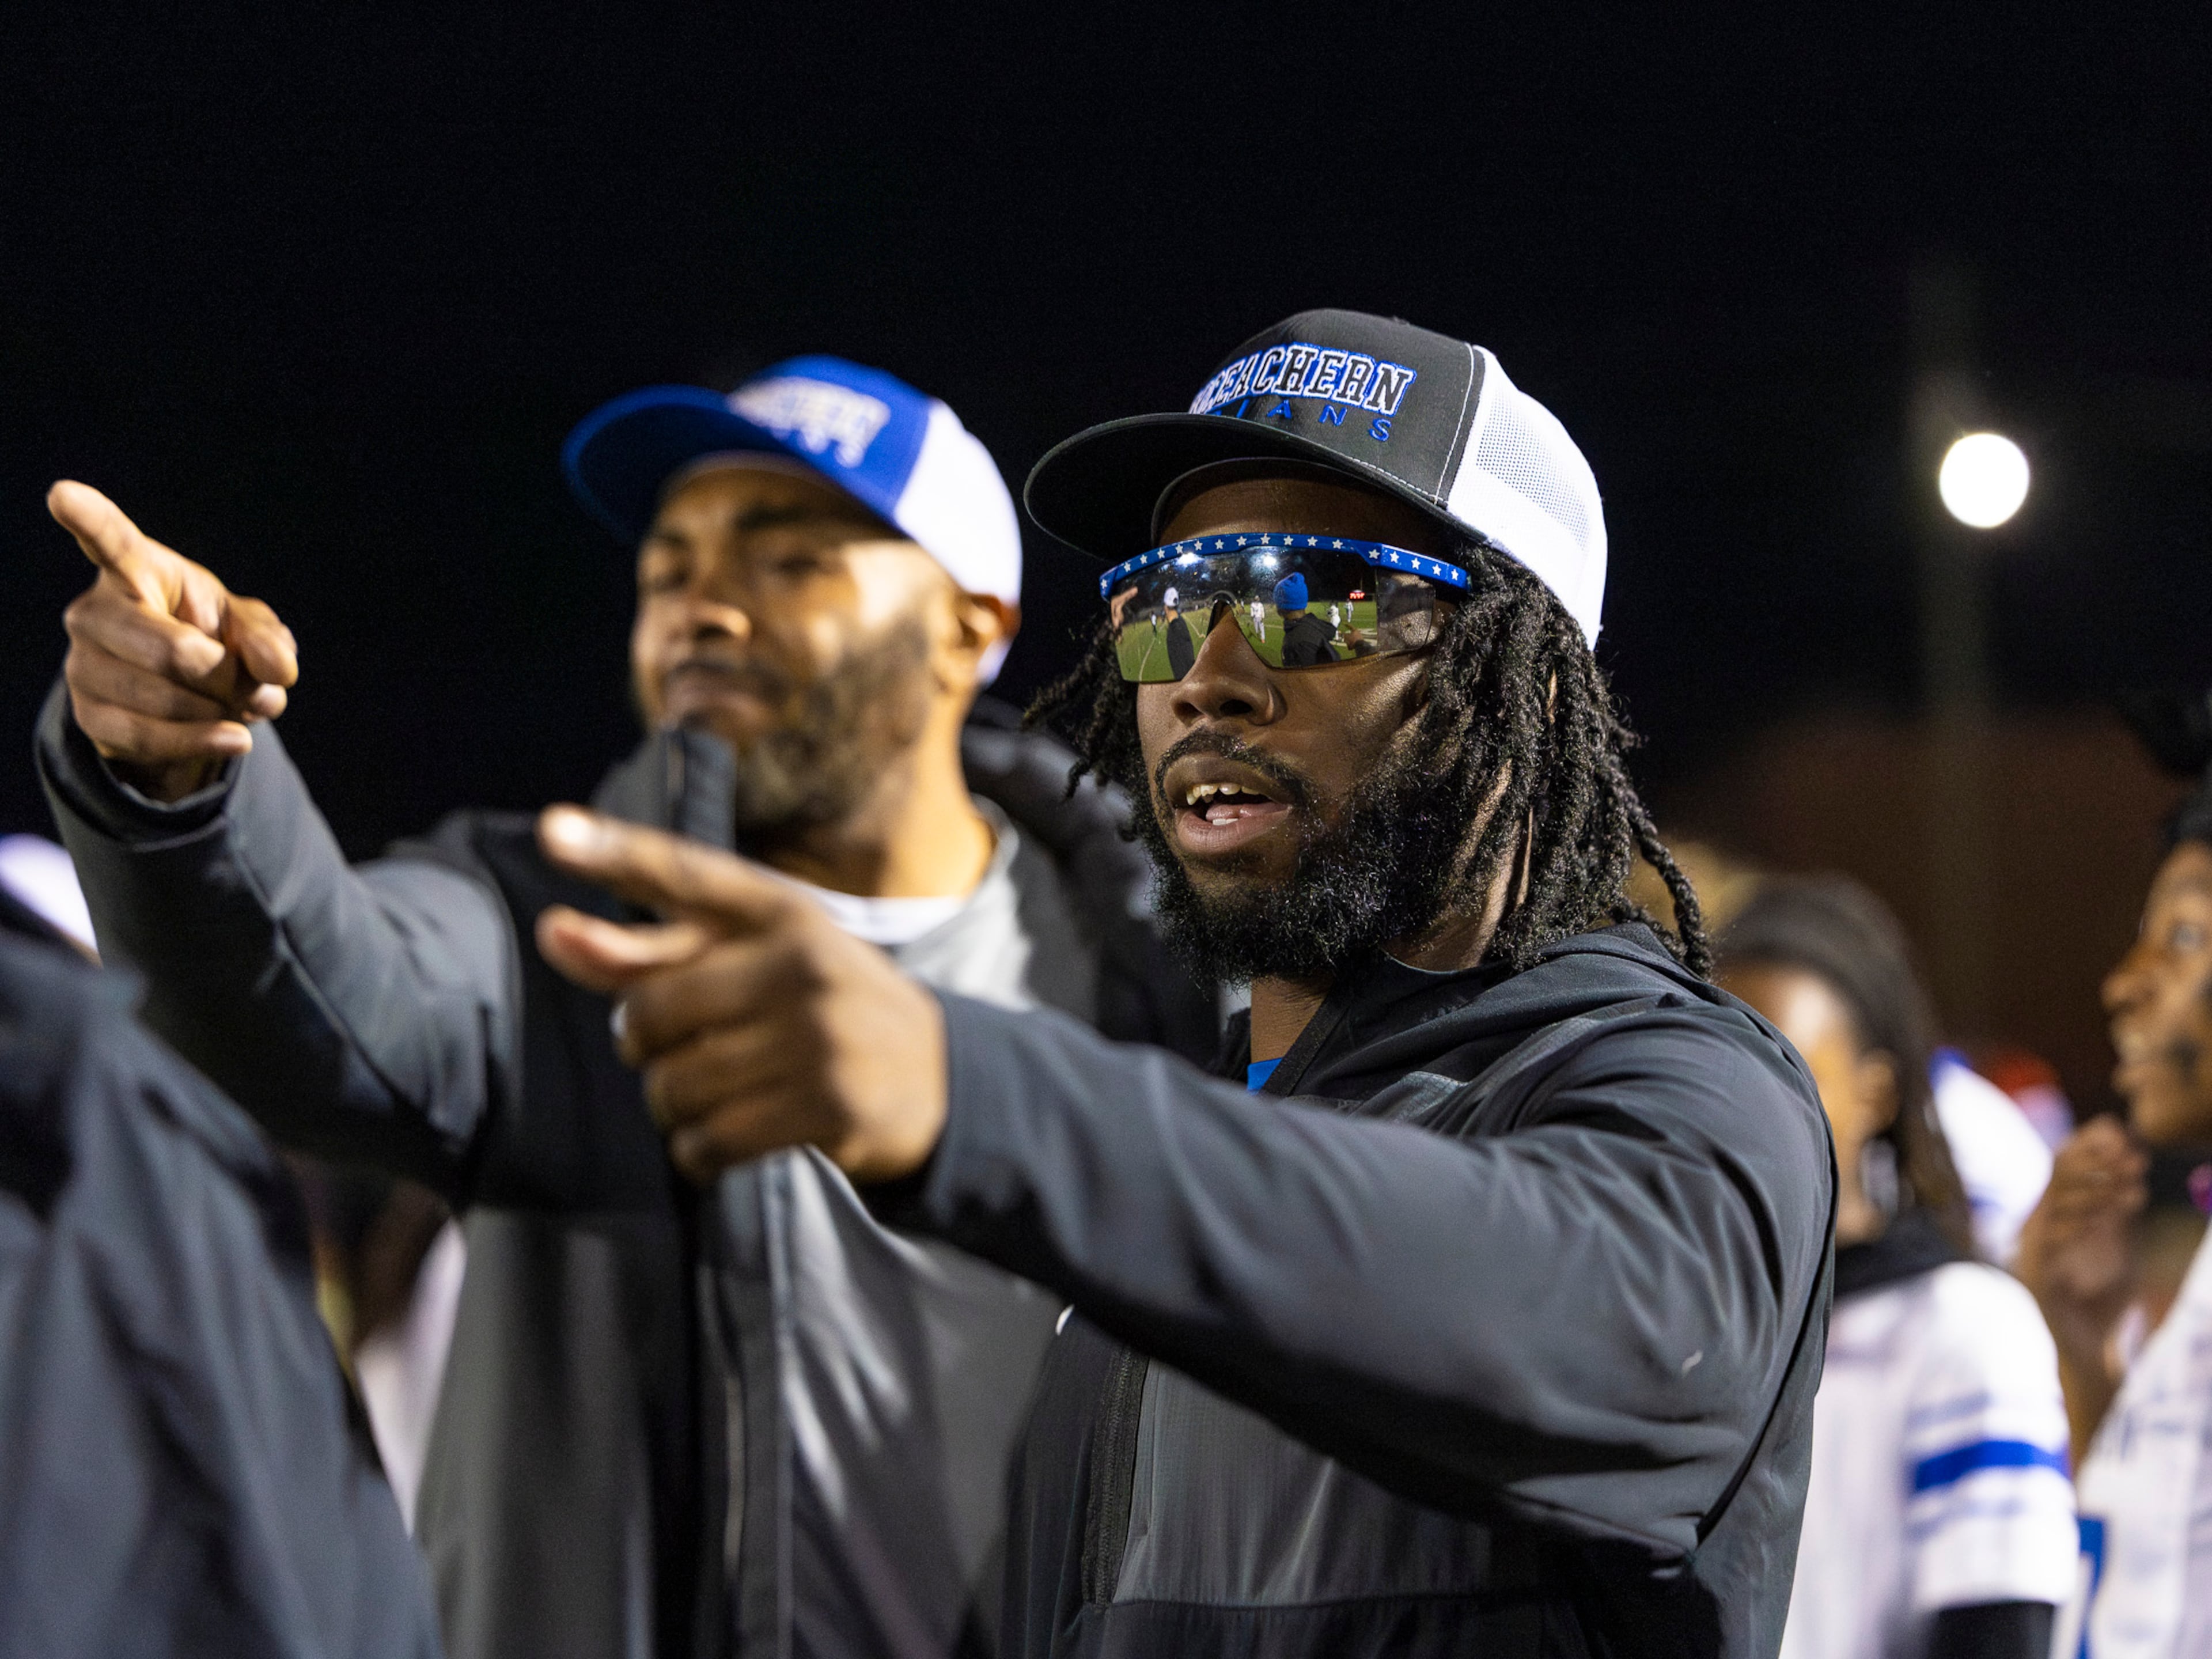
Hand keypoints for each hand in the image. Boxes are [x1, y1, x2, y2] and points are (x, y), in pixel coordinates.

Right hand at [52, 480, 298, 801]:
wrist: (189, 697)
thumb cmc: (216, 640)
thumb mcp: (251, 630)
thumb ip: (269, 639)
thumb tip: (275, 669)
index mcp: (138, 570)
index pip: (110, 541)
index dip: (88, 518)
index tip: (63, 494)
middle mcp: (95, 612)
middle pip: (171, 649)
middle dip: (226, 674)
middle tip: (244, 679)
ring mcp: (83, 664)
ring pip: (163, 698)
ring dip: (219, 710)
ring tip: (234, 704)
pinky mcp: (88, 715)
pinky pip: (149, 736)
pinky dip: (201, 741)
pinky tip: (233, 737)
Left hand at [532, 806, 948, 1185]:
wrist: (936, 1077)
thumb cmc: (817, 1008)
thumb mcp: (751, 962)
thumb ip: (649, 951)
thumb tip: (551, 933)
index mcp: (782, 911)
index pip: (686, 873)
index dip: (614, 852)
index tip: (550, 830)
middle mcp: (801, 962)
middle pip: (650, 1013)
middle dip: (646, 1047)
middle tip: (688, 1050)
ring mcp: (818, 1034)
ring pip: (673, 1086)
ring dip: (675, 1107)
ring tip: (724, 1095)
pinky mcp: (827, 1104)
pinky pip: (707, 1142)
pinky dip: (700, 1152)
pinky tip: (730, 1139)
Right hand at [2012, 1116, 2146, 1371]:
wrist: (2092, 1353)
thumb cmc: (2104, 1301)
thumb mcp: (2119, 1246)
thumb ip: (2118, 1212)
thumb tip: (2128, 1161)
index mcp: (2050, 1216)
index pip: (2060, 1166)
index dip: (2087, 1144)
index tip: (2120, 1130)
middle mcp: (2032, 1228)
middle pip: (2056, 1179)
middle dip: (2098, 1163)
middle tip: (2134, 1156)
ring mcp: (2029, 1252)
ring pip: (2056, 1204)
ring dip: (2098, 1190)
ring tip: (2135, 1186)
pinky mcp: (2035, 1277)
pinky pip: (2053, 1240)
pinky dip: (2083, 1223)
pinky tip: (2111, 1215)